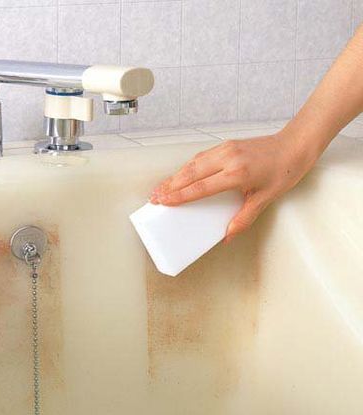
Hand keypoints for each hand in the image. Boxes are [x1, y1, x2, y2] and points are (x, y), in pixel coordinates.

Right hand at [150, 132, 317, 241]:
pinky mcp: (226, 145)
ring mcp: (226, 149)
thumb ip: (244, 218)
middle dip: (170, 186)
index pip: (200, 187)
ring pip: (193, 163)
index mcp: (237, 173)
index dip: (180, 196)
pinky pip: (201, 157)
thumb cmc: (284, 171)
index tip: (164, 202)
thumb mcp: (265, 198)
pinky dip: (187, 168)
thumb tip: (228, 235)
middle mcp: (228, 158)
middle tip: (154, 197)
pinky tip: (180, 176)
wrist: (295, 145)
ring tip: (162, 188)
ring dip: (175, 176)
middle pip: (190, 173)